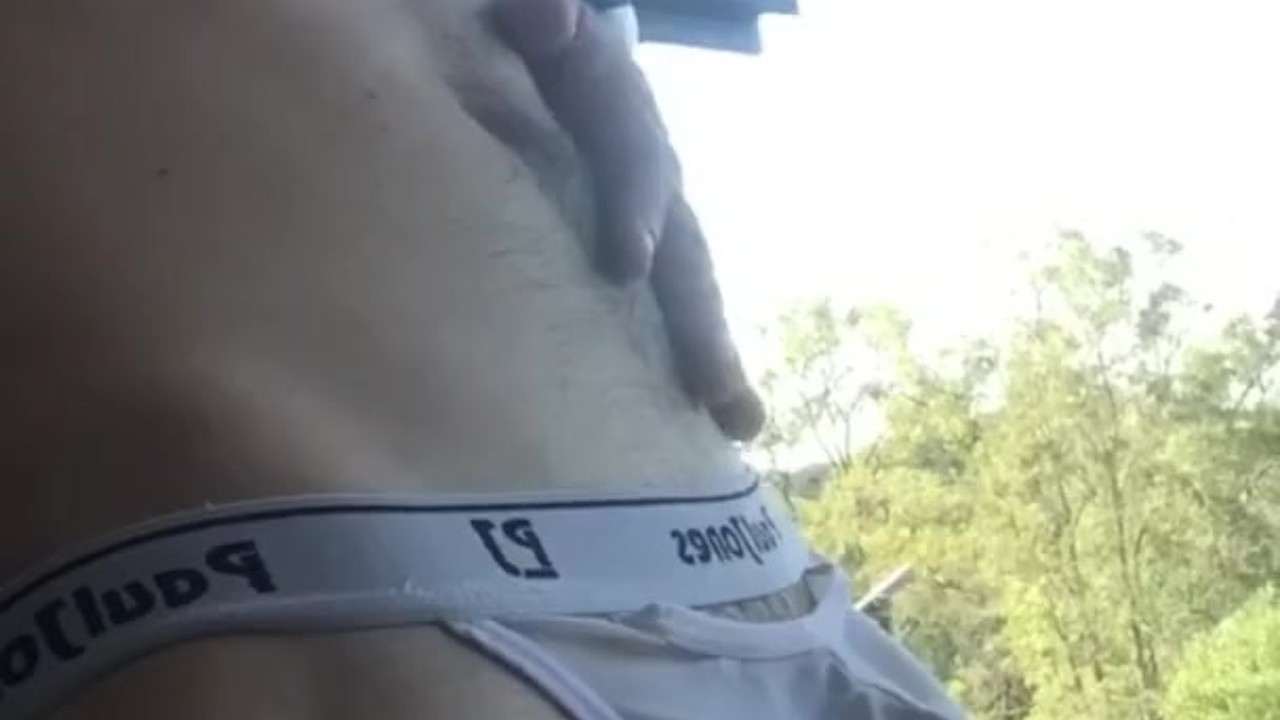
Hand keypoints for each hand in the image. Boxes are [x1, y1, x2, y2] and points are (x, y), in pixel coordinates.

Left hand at [492, 0, 764, 440]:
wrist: (509, 48)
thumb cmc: (497, 34)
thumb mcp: (524, 15)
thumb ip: (538, 6)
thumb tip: (552, 19)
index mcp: (610, 103)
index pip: (635, 154)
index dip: (638, 204)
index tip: (629, 264)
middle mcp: (637, 160)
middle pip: (680, 241)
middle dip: (696, 318)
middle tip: (717, 394)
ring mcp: (631, 206)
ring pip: (678, 281)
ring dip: (703, 349)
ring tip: (736, 421)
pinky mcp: (612, 244)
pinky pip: (650, 303)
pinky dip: (677, 355)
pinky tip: (707, 419)